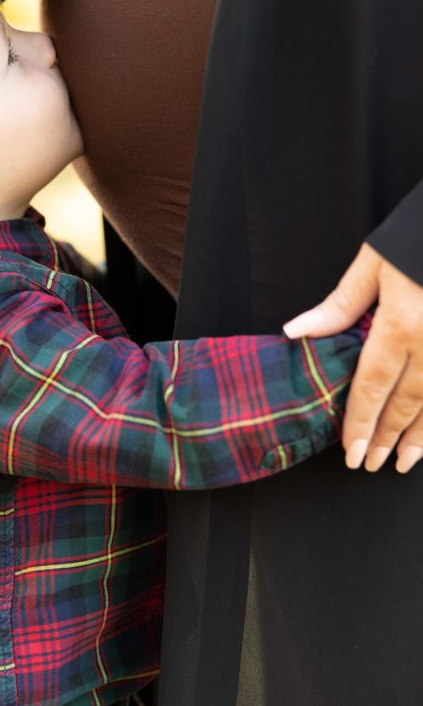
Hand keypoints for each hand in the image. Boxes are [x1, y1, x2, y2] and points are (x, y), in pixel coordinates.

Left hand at [282, 242, 422, 474]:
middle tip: (369, 465)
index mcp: (400, 325)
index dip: (359, 424)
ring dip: (420, 439)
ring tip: (403, 464)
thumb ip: (338, 306)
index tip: (350, 451)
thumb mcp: (373, 264)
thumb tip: (296, 332)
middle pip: (405, 404)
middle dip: (385, 439)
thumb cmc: (416, 240)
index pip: (372, 387)